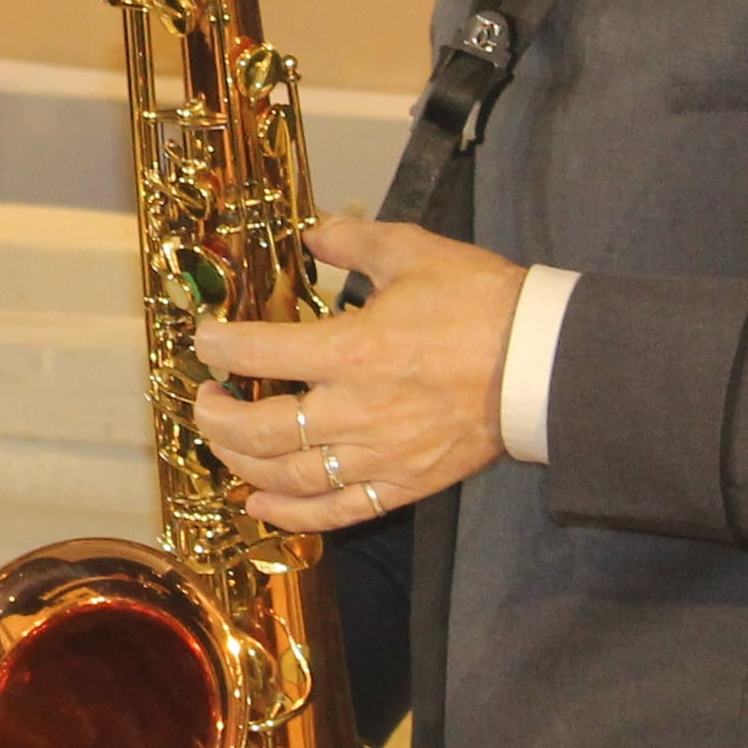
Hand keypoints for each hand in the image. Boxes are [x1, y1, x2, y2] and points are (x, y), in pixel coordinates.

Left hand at [187, 218, 524, 534]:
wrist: (543, 362)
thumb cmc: (482, 303)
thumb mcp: (413, 252)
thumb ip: (352, 240)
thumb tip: (311, 233)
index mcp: (352, 350)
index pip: (258, 354)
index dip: (219, 347)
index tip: (206, 341)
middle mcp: (355, 411)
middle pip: (259, 430)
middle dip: (215, 417)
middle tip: (204, 399)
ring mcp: (378, 456)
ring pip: (287, 477)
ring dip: (242, 464)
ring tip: (225, 444)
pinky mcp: (402, 484)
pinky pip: (335, 511)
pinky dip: (290, 514)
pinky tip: (259, 504)